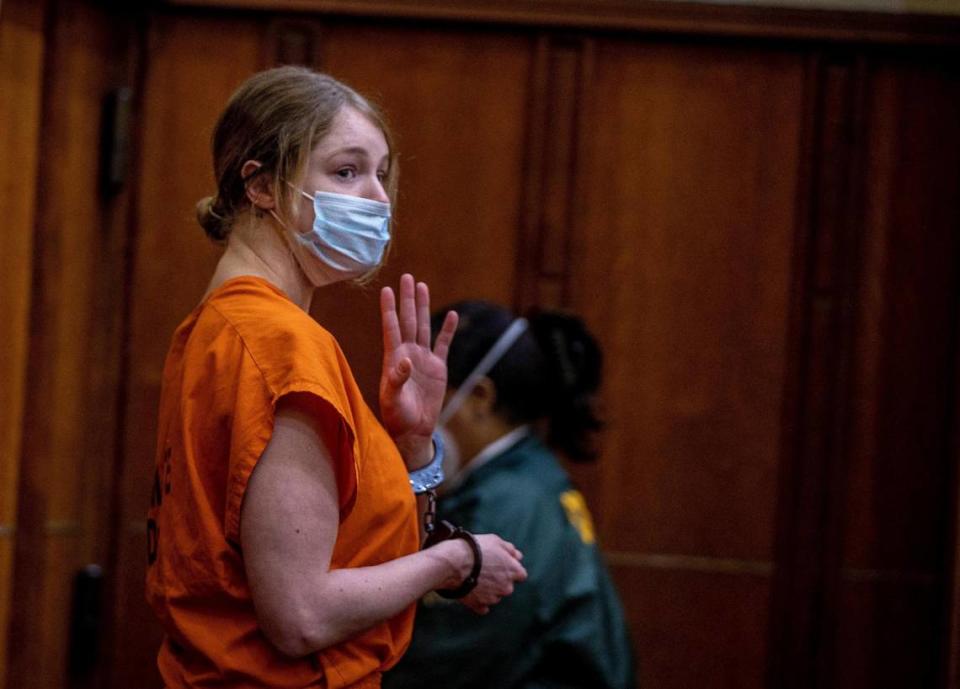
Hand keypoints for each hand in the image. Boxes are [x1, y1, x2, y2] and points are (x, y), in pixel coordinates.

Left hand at [379, 274, 457, 466]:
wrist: (414, 430)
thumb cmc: (397, 416)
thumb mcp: (393, 399)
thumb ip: (397, 380)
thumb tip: (404, 360)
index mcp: (393, 359)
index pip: (391, 328)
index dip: (389, 309)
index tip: (386, 290)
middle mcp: (407, 353)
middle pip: (408, 320)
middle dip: (408, 299)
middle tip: (407, 277)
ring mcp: (423, 359)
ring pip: (424, 327)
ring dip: (423, 307)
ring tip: (422, 286)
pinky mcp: (437, 367)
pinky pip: (443, 344)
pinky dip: (447, 330)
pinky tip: (451, 314)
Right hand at [459, 534, 526, 614]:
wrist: (454, 563)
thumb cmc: (476, 549)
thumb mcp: (495, 541)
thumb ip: (509, 549)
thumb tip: (518, 556)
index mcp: (514, 571)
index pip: (521, 574)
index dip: (510, 568)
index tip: (500, 564)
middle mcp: (507, 587)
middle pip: (507, 586)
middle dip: (499, 580)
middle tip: (484, 569)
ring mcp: (493, 598)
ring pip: (495, 596)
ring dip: (488, 590)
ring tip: (473, 577)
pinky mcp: (479, 606)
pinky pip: (482, 606)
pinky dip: (478, 600)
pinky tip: (471, 591)